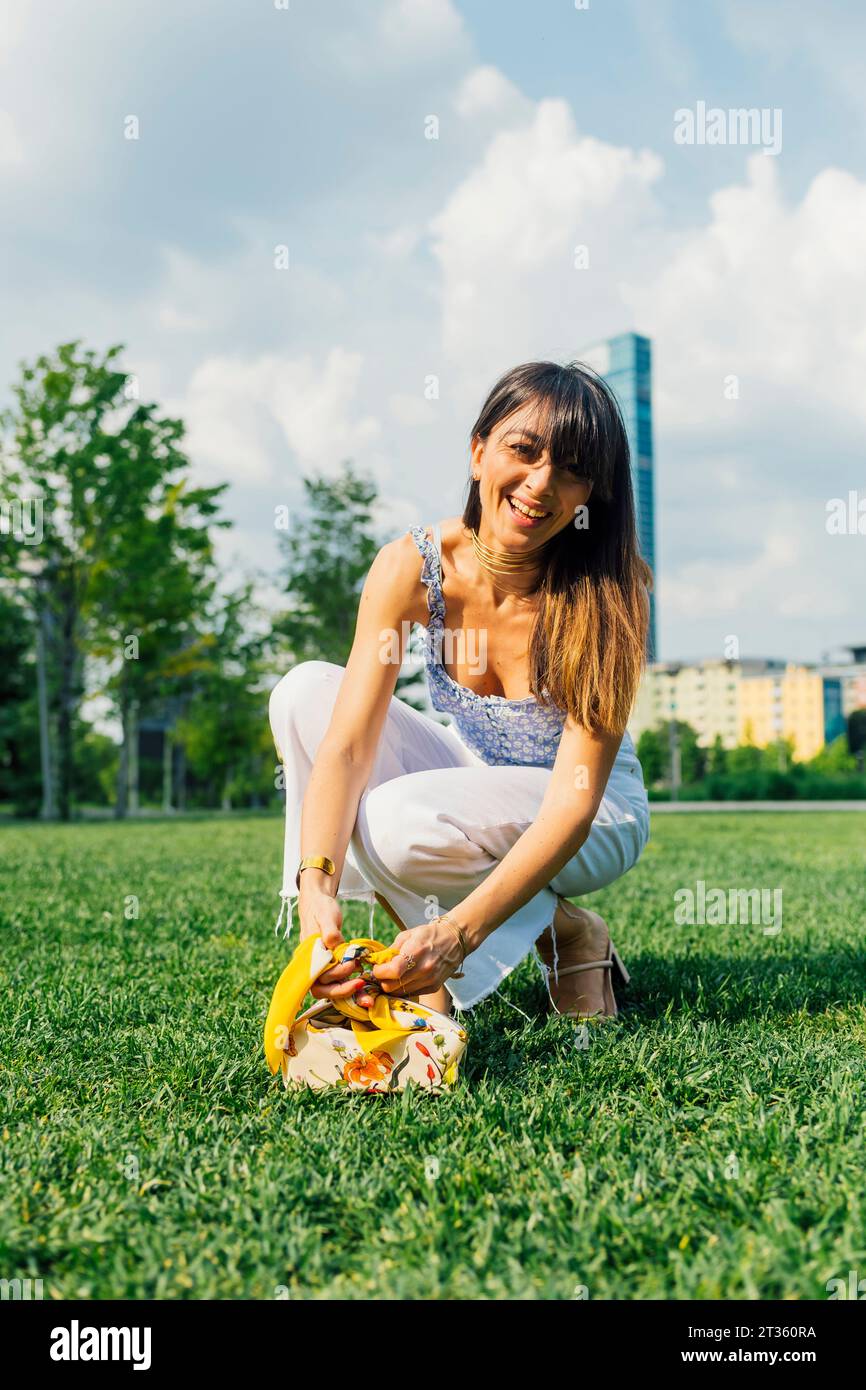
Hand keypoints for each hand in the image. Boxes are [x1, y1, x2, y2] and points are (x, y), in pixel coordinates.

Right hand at [299, 888, 377, 1006]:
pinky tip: (363, 983)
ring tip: (365, 990)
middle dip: (342, 989)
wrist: (318, 903)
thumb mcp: (326, 916)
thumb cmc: (321, 909)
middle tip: (361, 982)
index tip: (352, 966)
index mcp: (307, 956)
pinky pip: (337, 981)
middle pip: (322, 989)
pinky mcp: (330, 966)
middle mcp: (311, 965)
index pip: (317, 978)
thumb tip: (335, 947)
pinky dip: (349, 984)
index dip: (335, 977)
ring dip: (347, 991)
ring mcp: (320, 967)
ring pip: (330, 988)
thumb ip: (330, 932)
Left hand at [370, 917, 464, 996]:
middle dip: (382, 981)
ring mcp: (430, 980)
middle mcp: (424, 969)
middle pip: (392, 986)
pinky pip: (411, 994)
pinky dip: (404, 988)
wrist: (455, 940)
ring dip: (392, 986)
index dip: (379, 972)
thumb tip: (376, 962)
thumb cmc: (429, 935)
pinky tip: (405, 979)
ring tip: (393, 976)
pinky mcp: (433, 987)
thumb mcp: (408, 935)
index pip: (393, 971)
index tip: (377, 968)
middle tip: (383, 973)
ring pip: (400, 993)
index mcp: (416, 951)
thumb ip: (391, 950)